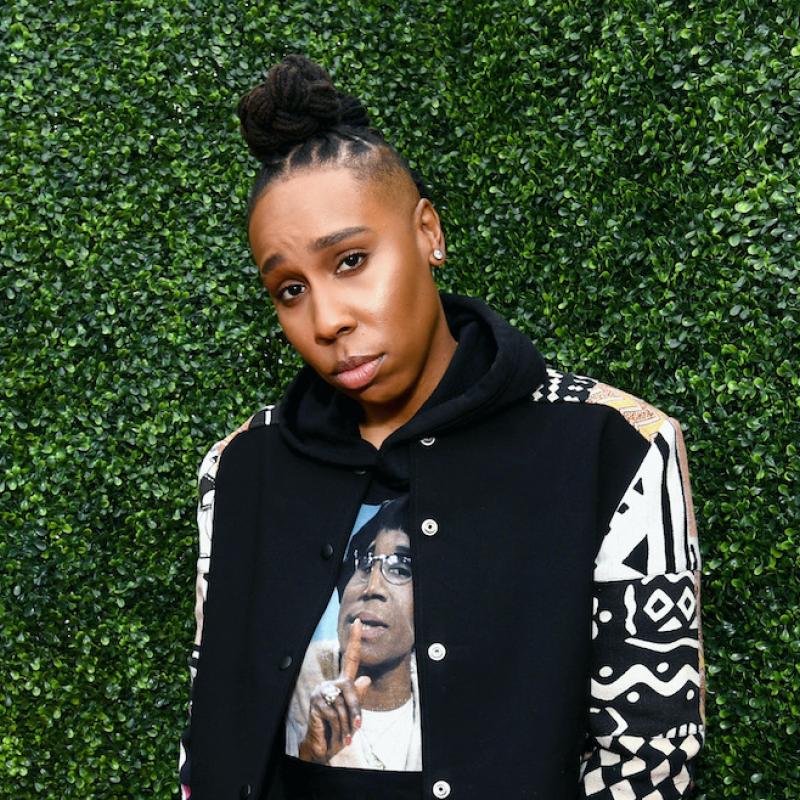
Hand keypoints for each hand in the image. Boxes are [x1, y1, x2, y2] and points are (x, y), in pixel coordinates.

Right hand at [298, 619, 371, 763]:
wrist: (322, 748)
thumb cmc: (339, 731)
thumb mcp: (353, 716)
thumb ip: (359, 699)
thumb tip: (366, 679)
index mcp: (342, 683)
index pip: (351, 658)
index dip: (354, 640)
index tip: (358, 621)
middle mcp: (331, 683)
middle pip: (351, 691)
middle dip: (356, 711)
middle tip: (357, 728)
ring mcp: (322, 692)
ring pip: (343, 707)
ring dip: (346, 726)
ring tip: (343, 737)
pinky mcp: (316, 703)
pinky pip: (334, 715)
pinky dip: (338, 729)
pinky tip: (333, 736)